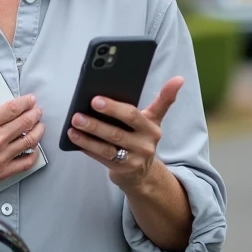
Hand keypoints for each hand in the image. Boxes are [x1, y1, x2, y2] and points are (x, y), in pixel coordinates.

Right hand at [0, 94, 45, 194]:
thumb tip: (0, 115)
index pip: (12, 109)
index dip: (25, 103)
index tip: (30, 101)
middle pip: (24, 122)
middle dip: (34, 114)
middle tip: (37, 111)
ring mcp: (0, 158)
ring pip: (29, 141)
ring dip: (38, 130)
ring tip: (40, 126)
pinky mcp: (2, 172)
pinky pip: (26, 162)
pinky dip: (33, 154)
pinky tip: (34, 148)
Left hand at [66, 77, 183, 189]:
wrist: (143, 172)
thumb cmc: (142, 137)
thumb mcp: (154, 119)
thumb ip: (163, 100)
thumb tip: (178, 79)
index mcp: (151, 127)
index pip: (132, 115)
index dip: (114, 107)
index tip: (96, 99)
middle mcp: (145, 144)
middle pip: (116, 132)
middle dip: (95, 122)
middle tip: (77, 113)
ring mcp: (134, 159)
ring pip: (107, 147)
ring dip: (88, 136)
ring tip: (73, 126)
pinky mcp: (123, 170)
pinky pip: (102, 158)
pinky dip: (88, 148)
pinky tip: (75, 139)